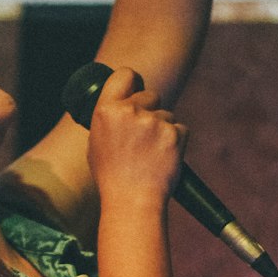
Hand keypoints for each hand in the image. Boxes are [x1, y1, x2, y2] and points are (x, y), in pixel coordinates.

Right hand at [87, 67, 186, 209]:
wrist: (132, 201)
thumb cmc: (112, 177)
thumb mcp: (96, 143)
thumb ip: (109, 119)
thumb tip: (122, 105)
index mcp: (106, 111)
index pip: (124, 75)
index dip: (133, 81)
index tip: (137, 89)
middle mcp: (130, 111)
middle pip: (150, 95)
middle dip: (151, 110)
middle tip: (144, 136)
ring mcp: (154, 122)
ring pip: (167, 114)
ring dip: (163, 129)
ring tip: (151, 155)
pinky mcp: (175, 133)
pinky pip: (180, 129)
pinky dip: (176, 141)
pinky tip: (163, 158)